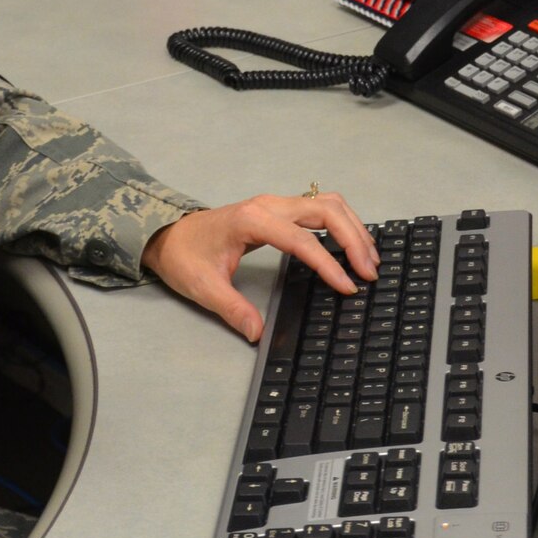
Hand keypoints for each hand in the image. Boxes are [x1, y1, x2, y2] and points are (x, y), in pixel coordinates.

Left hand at [140, 192, 377, 339]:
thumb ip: (233, 309)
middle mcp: (268, 206)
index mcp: (251, 221)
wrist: (167, 235)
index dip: (328, 264)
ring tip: (369, 258)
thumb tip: (257, 333)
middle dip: (353, 240)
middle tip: (370, 272)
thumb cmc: (184, 257)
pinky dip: (342, 223)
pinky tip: (352, 244)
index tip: (347, 286)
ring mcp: (275, 204)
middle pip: (326, 211)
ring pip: (328, 204)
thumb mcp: (204, 287)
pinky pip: (320, 207)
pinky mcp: (279, 210)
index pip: (302, 240)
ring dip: (353, 227)